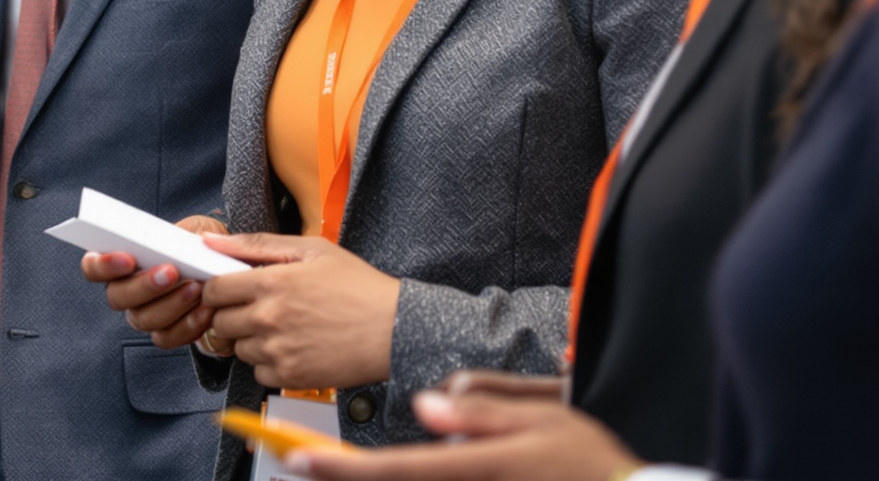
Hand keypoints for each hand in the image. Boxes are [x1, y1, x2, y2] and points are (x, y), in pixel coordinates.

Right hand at [80, 215, 229, 349]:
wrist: (223, 274)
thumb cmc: (200, 248)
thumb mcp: (193, 228)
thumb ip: (181, 233)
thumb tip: (177, 241)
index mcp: (120, 263)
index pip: (93, 267)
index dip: (103, 265)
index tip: (128, 258)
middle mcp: (125, 293)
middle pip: (117, 297)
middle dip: (145, 285)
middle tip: (171, 272)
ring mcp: (142, 316)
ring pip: (143, 319)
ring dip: (171, 304)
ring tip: (196, 287)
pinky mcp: (166, 335)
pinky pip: (168, 337)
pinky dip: (189, 324)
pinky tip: (206, 309)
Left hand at [198, 234, 400, 390]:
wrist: (394, 330)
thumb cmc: (359, 288)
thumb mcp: (312, 250)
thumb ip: (257, 244)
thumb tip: (214, 243)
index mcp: (272, 282)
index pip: (214, 289)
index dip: (218, 288)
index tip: (228, 290)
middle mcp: (270, 318)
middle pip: (221, 322)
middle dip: (234, 313)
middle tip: (258, 307)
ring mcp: (279, 350)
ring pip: (238, 349)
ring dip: (252, 339)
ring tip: (282, 327)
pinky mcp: (290, 376)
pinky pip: (258, 373)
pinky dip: (269, 363)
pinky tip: (291, 347)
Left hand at [287, 383, 639, 480]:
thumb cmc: (588, 462)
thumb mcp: (544, 420)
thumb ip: (483, 410)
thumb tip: (427, 404)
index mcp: (476, 468)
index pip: (394, 471)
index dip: (340, 470)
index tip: (295, 460)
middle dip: (338, 479)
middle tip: (289, 459)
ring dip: (366, 480)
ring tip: (323, 465)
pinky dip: (398, 480)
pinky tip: (376, 471)